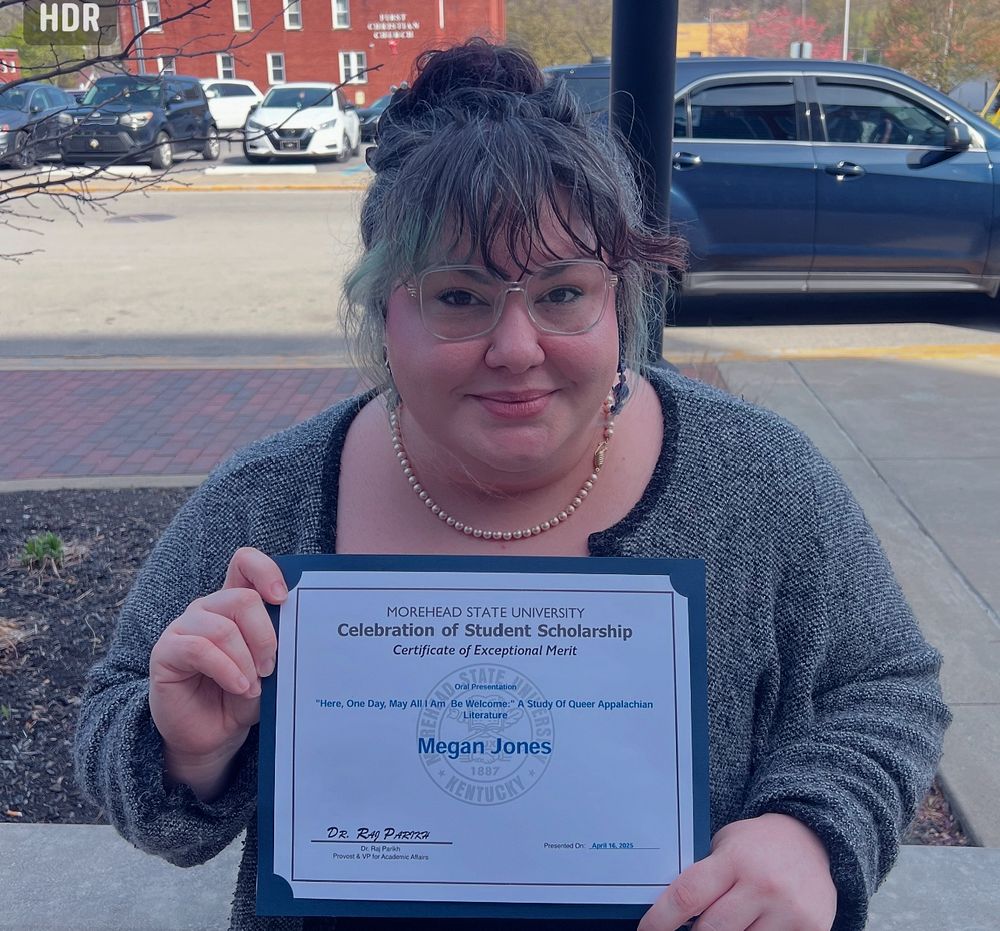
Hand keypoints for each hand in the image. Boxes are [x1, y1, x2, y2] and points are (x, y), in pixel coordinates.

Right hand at [148, 547, 284, 799]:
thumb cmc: (244, 696)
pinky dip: (227, 670)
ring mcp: (184, 627)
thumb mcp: (270, 667)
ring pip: (223, 626)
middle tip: (272, 667)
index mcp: (235, 603)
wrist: (214, 735)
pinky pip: (199, 648)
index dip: (266, 570)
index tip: (284, 598)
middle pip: (242, 598)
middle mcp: (208, 608)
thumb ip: (280, 643)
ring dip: (246, 659)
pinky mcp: (166, 652)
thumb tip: (304, 629)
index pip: (245, 563)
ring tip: (253, 686)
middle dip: (265, 636)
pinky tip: (240, 687)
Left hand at [638, 814, 836, 930]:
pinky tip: (749, 927)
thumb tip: (672, 911)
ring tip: (720, 925)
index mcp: (734, 859)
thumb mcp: (726, 846)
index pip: (687, 895)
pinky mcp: (811, 929)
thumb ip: (704, 876)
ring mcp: (788, 911)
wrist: (813, 839)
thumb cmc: (757, 845)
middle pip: (710, 930)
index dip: (661, 920)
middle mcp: (762, 885)